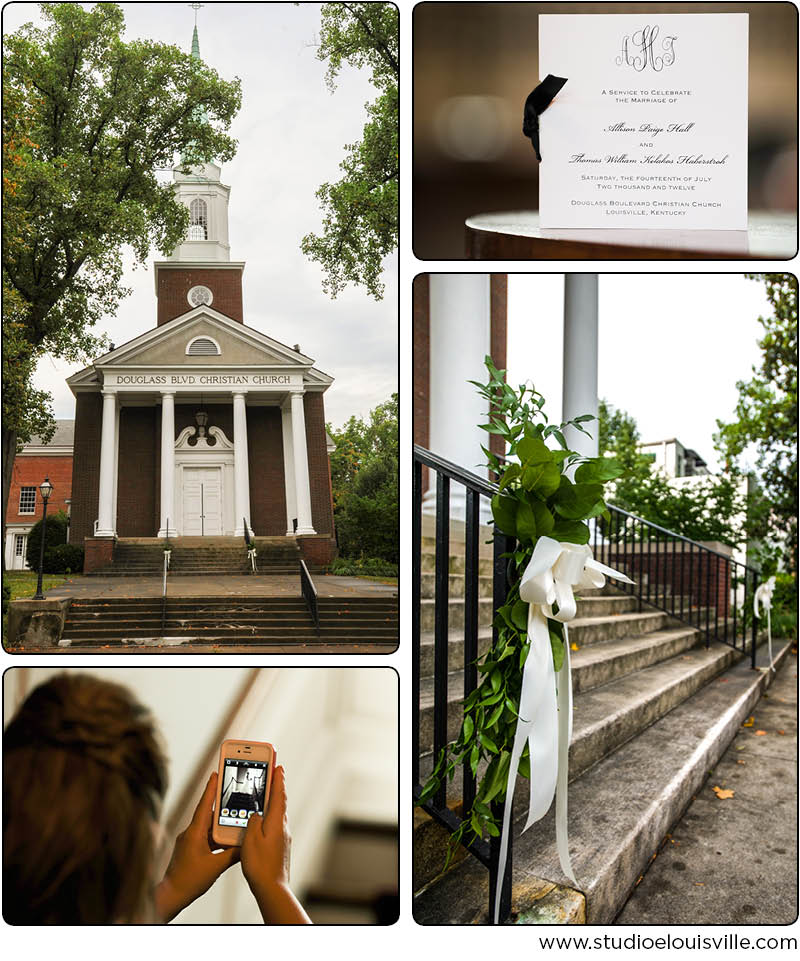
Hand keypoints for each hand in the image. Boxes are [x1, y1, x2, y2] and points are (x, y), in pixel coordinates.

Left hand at [155, 771, 239, 921]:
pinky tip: (227, 840)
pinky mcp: (190, 850)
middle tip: (233, 791)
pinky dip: (217, 837)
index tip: (216, 773)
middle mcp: (190, 834)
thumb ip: (233, 855)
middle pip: (209, 814)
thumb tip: (247, 846)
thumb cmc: (189, 881)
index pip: (204, 805)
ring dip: (221, 824)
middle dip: (221, 805)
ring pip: (208, 828)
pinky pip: (206, 838)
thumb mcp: (216, 867)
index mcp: (194, 833)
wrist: (171, 896)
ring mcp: (190, 841)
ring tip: (235, 819)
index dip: (211, 788)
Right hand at [241, 766, 310, 923]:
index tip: (278, 765)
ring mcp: (283, 837)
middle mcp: (283, 827)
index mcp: (276, 821)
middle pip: (279, 802)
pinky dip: (269, 818)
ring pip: (277, 815)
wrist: (272, 888)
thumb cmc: (260, 865)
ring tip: (265, 795)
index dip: (277, 779)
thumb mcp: (251, 839)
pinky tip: (262, 822)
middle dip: (275, 788)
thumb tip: (256, 814)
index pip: (278, 794)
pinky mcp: (281, 847)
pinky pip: (275, 826)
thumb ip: (252, 821)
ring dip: (271, 803)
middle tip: (272, 774)